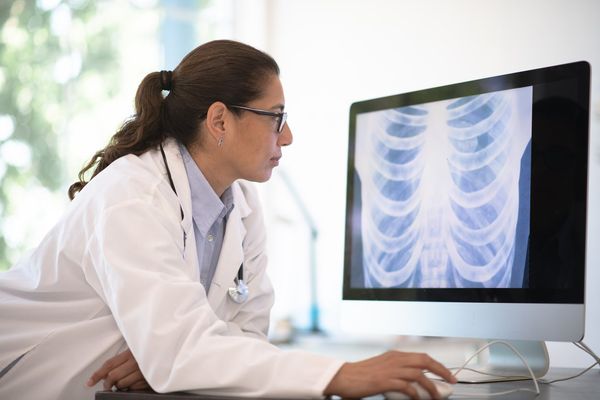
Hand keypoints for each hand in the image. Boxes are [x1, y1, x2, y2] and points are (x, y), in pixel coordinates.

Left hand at [86, 349, 149, 390]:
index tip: (89, 382)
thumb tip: (106, 372)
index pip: (109, 364)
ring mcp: (143, 372)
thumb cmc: (152, 349)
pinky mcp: (149, 380)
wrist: (170, 350)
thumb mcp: (136, 349)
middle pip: (113, 377)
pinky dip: (131, 387)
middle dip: (108, 383)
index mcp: (131, 352)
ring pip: (122, 384)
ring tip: (126, 380)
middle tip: (108, 385)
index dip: (97, 374)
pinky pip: (133, 388)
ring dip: (121, 385)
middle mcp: (136, 362)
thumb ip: (122, 359)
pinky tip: (135, 382)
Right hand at [323, 351, 456, 399]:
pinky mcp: (384, 381)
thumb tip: (415, 383)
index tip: (447, 374)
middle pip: (425, 361)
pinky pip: (406, 387)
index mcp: (395, 355)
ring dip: (431, 386)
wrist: (344, 377)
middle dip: (441, 371)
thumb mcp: (383, 368)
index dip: (438, 365)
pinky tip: (417, 399)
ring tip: (437, 396)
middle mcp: (395, 359)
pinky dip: (415, 393)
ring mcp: (390, 370)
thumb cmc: (361, 375)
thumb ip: (398, 371)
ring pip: (419, 375)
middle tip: (451, 382)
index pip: (423, 356)